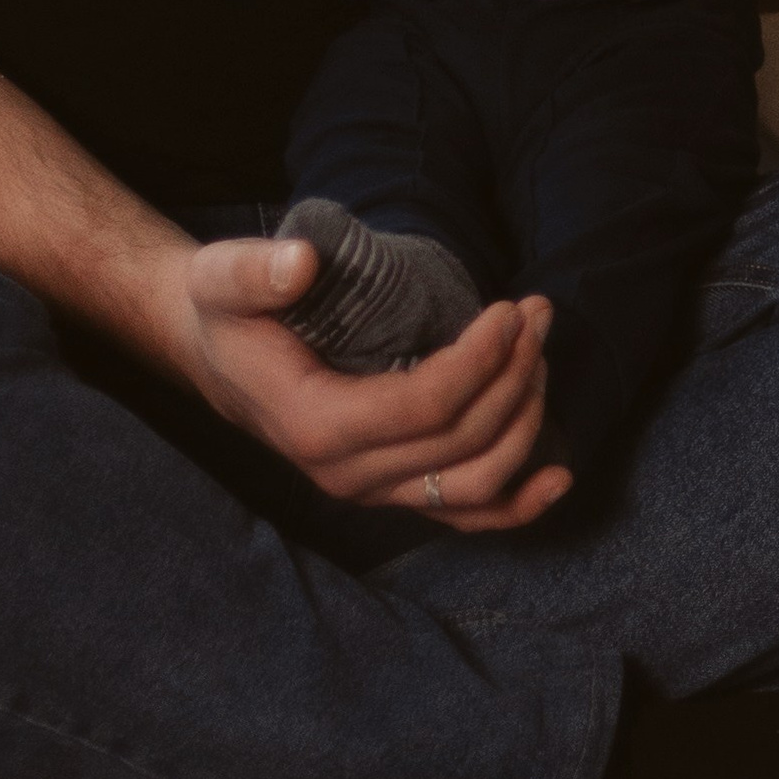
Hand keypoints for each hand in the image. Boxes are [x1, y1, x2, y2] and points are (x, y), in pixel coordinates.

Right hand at [176, 233, 573, 523]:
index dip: (480, 362)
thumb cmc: (229, 313)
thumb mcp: (222, 278)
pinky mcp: (394, 491)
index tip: (509, 311)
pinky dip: (518, 505)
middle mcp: (348, 475)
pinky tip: (559, 478)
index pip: (424, 407)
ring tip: (540, 353)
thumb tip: (302, 264)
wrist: (220, 357)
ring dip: (525, 420)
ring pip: (475, 483)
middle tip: (538, 314)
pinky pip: (464, 515)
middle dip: (514, 375)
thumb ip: (256, 272)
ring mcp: (374, 492)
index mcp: (315, 426)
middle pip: (462, 441)